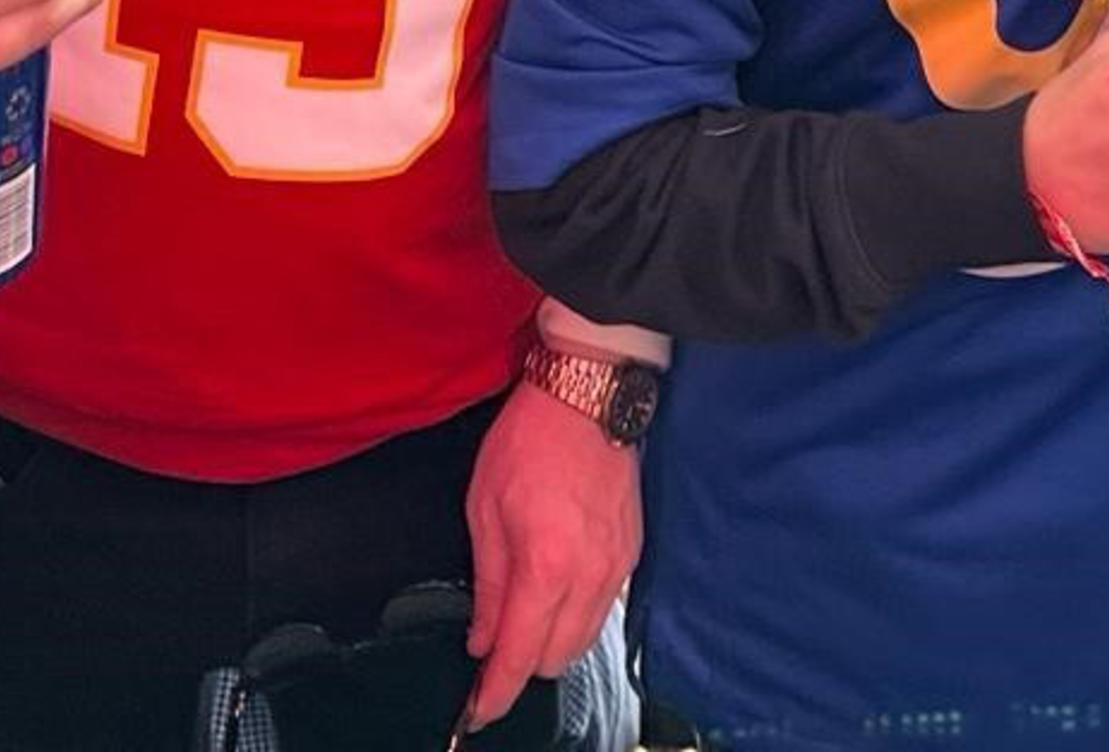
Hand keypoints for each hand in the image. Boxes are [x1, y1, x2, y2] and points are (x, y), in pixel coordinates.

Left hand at [462, 373, 640, 732]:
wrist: (587, 396)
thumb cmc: (529, 441)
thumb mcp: (484, 508)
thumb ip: (487, 583)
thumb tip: (482, 638)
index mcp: (545, 565)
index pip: (519, 654)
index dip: (494, 693)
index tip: (476, 713)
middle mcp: (589, 577)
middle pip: (556, 660)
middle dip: (520, 668)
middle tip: (491, 655)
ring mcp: (616, 568)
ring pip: (583, 641)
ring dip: (550, 646)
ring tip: (521, 624)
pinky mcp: (631, 556)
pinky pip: (603, 610)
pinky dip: (575, 618)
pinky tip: (554, 596)